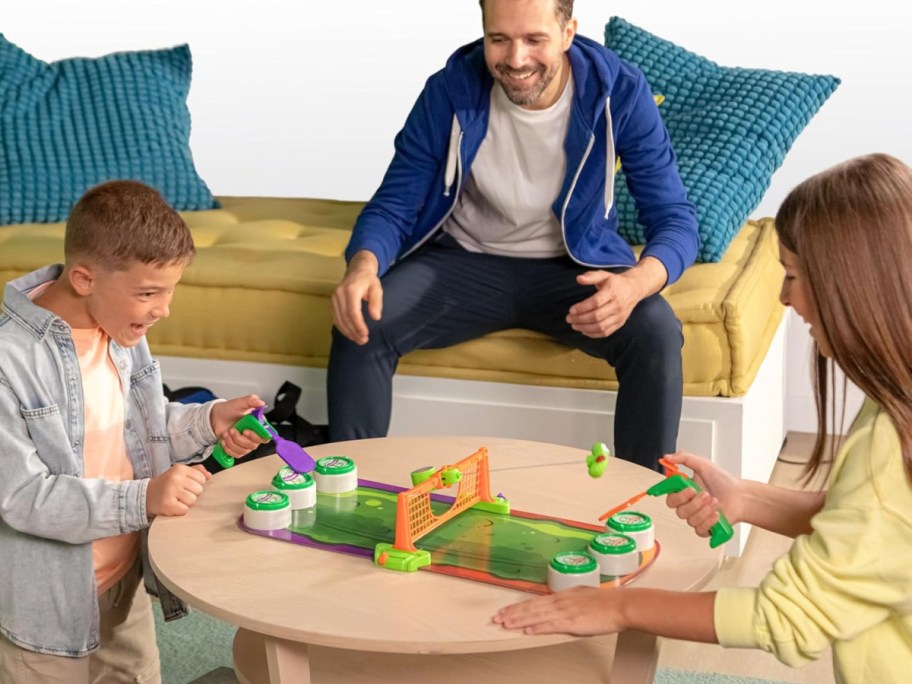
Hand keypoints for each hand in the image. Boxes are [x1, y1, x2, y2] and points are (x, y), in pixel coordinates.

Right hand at [147, 464, 210, 516]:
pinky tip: (173, 506)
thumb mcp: (179, 473)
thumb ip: (196, 471)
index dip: (196, 485)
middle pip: (199, 490)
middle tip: (181, 494)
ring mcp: (170, 491)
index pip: (202, 479)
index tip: (186, 486)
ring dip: (186, 503)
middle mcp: (175, 478)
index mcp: (180, 468)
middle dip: (192, 494)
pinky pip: (185, 510)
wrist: (145, 495)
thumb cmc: (167, 484)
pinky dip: (180, 510)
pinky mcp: (167, 504)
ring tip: (177, 500)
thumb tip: (209, 476)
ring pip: (193, 501)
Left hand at [209, 394, 268, 459]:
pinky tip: (224, 440)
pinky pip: (236, 454)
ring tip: (226, 433)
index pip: (265, 436)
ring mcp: (245, 443)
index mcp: (258, 425)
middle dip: (239, 438)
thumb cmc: (229, 410)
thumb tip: (261, 403)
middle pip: (253, 445)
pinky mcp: (237, 449)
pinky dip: (228, 448)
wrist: (215, 417)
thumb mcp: (240, 403)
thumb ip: (252, 400)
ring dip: (232, 442)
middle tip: (232, 429)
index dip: (256, 436)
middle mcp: (253, 435)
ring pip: (243, 450)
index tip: (246, 431)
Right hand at [331, 250, 382, 343]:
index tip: (365, 334)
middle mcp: (339, 294)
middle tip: (363, 340)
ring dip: (347, 332)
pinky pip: (335, 317)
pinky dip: (342, 327)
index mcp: (351, 290)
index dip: (358, 325)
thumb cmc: (369, 280)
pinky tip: (349, 334)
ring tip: (358, 340)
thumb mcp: (377, 288)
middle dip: (354, 331)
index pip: (353, 312)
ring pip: (338, 319)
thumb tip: (376, 317)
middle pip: (345, 317)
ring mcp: (334, 298)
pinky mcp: (332, 302)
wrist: (357, 270)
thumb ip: (376, 302)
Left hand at [493, 586, 622, 635]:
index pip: (534, 601)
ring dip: (519, 621)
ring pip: (537, 616)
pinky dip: (538, 628)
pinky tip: (527, 631)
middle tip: (496, 618)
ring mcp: (565, 612)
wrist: (621, 605)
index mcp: (562, 596)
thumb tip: (558, 602)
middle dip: (512, 613)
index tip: (504, 610)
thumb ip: (569, 600)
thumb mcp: (583, 595)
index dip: (517, 606)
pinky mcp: (573, 622)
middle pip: (531, 608)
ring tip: (505, 624)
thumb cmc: (606, 602)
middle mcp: (560, 602)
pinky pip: (551, 626)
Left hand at [566, 271, 640, 337]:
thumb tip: (578, 278)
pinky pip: (606, 332)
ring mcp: (619, 316)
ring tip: (574, 325)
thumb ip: (591, 276)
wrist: (634, 289)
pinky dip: (593, 334)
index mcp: (612, 292)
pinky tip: (583, 330)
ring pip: (600, 326)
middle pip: (596, 316)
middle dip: (580, 319)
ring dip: (585, 328)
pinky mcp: (620, 323)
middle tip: (569, 319)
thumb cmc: (615, 282)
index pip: (595, 302)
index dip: (582, 308)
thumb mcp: (604, 275)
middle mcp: (617, 305)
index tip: (571, 310)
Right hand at [663, 452, 743, 535]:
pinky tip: (716, 514)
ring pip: (689, 519)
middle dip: (693, 502)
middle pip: (678, 509)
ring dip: (704, 510)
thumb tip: (667, 457)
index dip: (675, 494)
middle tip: (705, 494)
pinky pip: (699, 529)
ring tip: (715, 501)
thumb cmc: (724, 482)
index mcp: (684, 490)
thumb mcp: (703, 464)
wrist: (741, 497)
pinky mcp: (704, 528)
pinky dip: (708, 521)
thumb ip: (684, 458)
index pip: (670, 495)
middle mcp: (688, 504)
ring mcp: (696, 516)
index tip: (688, 489)